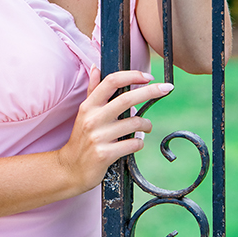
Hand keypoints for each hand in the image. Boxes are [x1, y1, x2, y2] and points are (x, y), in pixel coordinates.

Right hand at [56, 68, 172, 194]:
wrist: (70, 168)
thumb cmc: (81, 138)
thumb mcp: (84, 113)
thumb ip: (93, 91)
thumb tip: (96, 68)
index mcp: (88, 106)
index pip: (110, 82)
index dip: (131, 76)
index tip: (148, 76)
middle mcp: (92, 118)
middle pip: (126, 99)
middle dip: (150, 91)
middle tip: (167, 88)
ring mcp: (98, 136)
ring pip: (135, 123)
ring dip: (146, 125)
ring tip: (145, 127)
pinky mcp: (105, 154)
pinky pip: (134, 144)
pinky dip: (139, 143)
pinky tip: (133, 144)